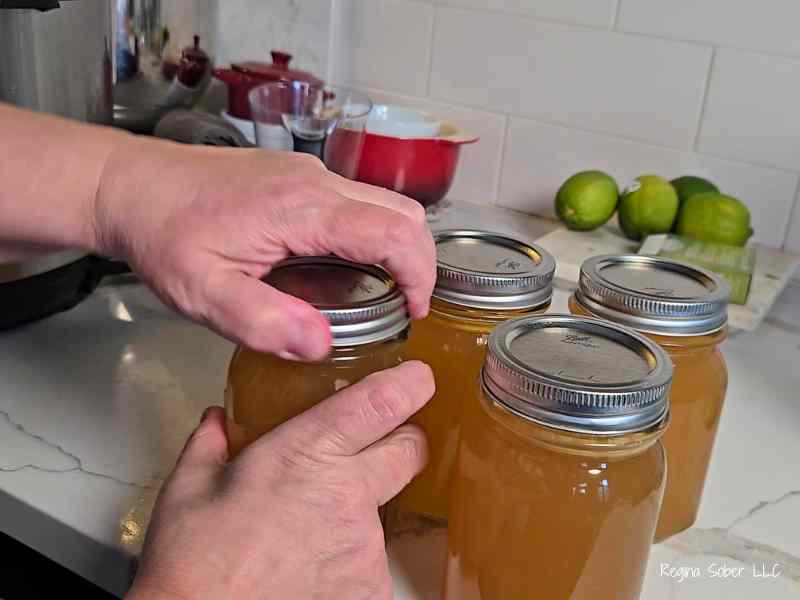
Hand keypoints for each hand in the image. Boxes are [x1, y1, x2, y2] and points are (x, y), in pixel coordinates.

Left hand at [93, 140, 434, 360]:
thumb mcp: (203, 293)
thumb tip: (321, 344)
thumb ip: (263, 322)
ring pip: (384, 203)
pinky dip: (370, 236)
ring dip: (395, 247)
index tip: (415, 312)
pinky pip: (356, 202)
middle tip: (405, 306)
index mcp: (300, 209)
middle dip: (419, 261)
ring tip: (377, 293)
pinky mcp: (299, 178)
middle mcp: (314, 182)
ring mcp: (309, 174)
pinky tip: (339, 268)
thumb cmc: (164, 234)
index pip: (394, 231)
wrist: (133, 186)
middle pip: (404, 212)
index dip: (419, 275)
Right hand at [127, 361, 433, 599]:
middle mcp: (349, 493)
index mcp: (308, 453)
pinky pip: (372, 560)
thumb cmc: (194, 567)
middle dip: (401, 441)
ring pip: (385, 509)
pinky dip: (349, 560)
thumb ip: (210, 445)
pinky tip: (311, 568)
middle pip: (410, 450)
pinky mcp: (372, 589)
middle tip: (369, 448)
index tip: (417, 377)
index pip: (383, 403)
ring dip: (357, 511)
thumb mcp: (187, 491)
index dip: (411, 384)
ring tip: (308, 531)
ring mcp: (366, 545)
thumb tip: (216, 423)